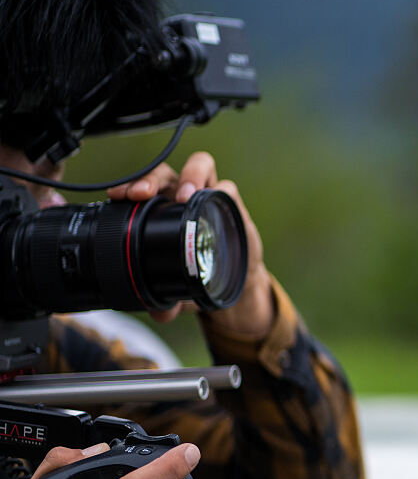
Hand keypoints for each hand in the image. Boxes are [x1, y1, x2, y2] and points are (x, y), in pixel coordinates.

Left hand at [107, 152, 274, 339]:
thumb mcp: (180, 288)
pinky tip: (212, 201)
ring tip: (185, 194)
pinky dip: (220, 190)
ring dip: (190, 174)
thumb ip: (167, 299)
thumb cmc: (201, 272)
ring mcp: (209, 195)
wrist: (237, 277)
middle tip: (142, 194)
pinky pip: (227, 187)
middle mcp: (182, 196)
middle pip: (163, 171)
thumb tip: (159, 313)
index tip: (119, 197)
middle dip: (151, 178)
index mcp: (160, 209)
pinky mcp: (232, 204)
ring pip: (199, 164)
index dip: (128, 186)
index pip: (141, 187)